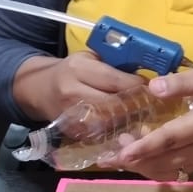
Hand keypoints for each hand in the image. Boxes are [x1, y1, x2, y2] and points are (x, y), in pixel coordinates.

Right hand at [13, 51, 144, 121]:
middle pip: (113, 104)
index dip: (136, 85)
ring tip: (142, 116)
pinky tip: (127, 127)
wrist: (41, 90)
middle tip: (151, 104)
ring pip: (108, 122)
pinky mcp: (74, 132)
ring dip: (128, 120)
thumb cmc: (71, 71)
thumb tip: (145, 72)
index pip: (114, 80)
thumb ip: (113, 64)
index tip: (152, 87)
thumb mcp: (89, 58)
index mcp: (78, 69)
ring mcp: (72, 115)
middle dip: (135, 105)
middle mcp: (73, 92)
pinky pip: (101, 133)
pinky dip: (116, 131)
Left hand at [111, 68, 192, 180]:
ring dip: (139, 166)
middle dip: (132, 161)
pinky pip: (172, 171)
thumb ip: (185, 82)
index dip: (145, 146)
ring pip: (165, 170)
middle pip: (162, 160)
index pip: (170, 138)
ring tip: (115, 155)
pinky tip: (136, 158)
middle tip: (104, 156)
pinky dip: (151, 168)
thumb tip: (153, 87)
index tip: (122, 151)